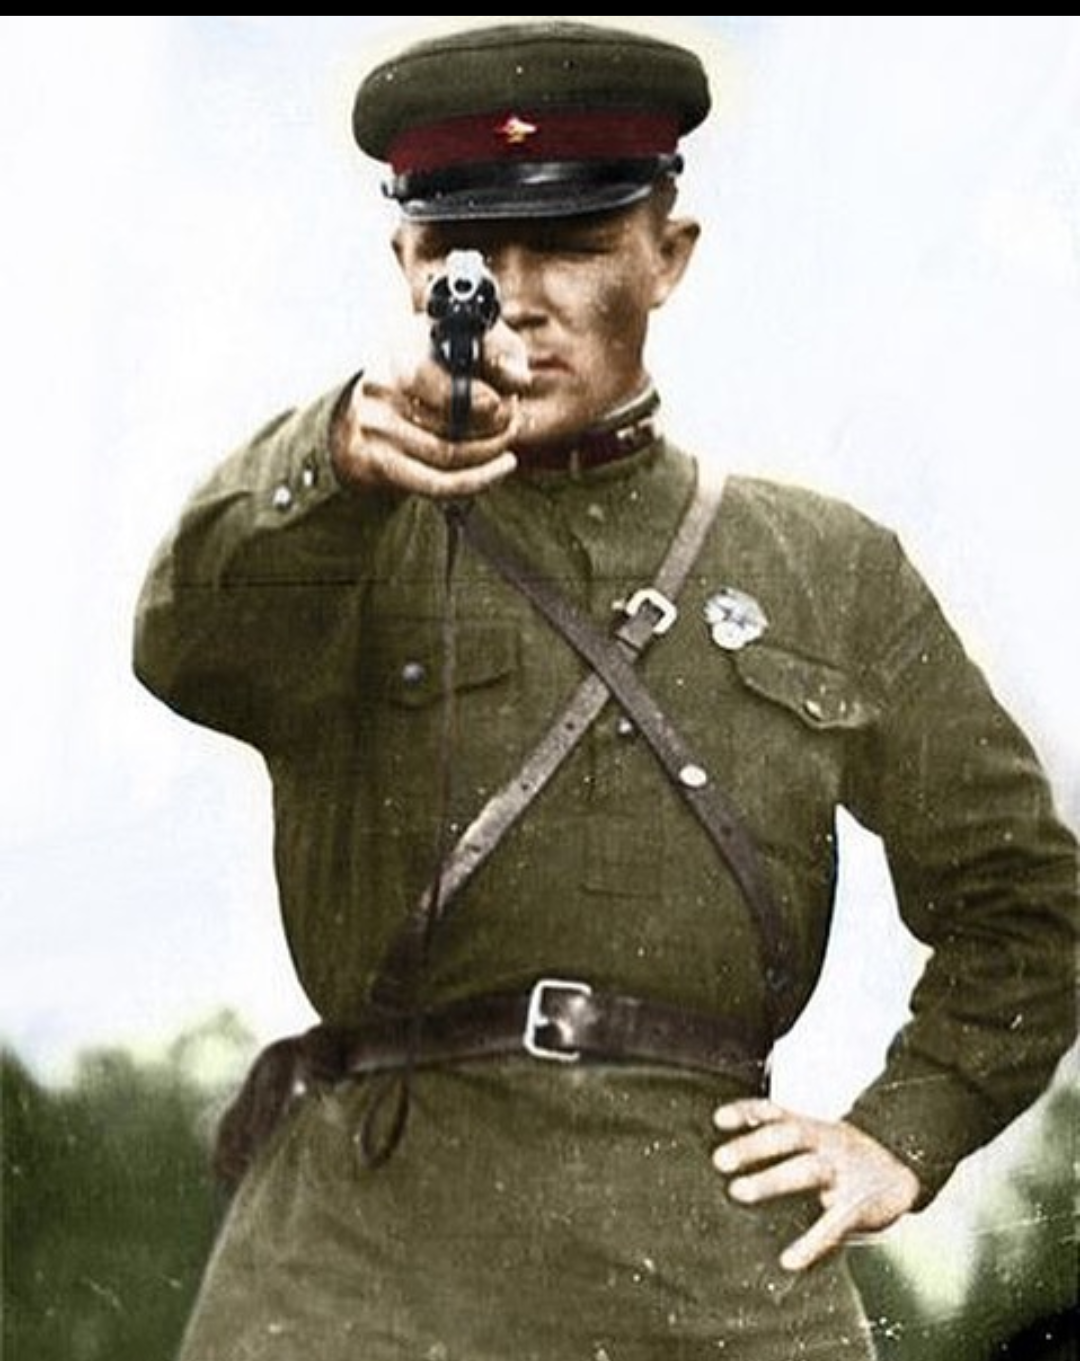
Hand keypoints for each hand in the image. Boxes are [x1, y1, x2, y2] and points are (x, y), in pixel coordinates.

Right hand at [332, 316, 531, 499]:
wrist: (364, 412)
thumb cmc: (426, 371)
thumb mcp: (458, 344)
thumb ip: (497, 350)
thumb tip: (519, 380)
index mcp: (398, 353)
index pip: (433, 380)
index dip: (476, 398)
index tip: (502, 401)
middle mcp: (380, 390)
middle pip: (449, 421)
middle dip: (495, 424)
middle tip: (514, 420)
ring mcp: (376, 429)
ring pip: (448, 453)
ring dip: (490, 451)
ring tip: (508, 440)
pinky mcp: (378, 463)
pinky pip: (437, 484)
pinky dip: (478, 479)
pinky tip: (501, 468)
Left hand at [711, 1098, 920, 1271]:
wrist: (902, 1173)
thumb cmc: (842, 1157)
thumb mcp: (815, 1137)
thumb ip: (779, 1136)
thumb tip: (727, 1144)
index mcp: (811, 1126)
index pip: (776, 1112)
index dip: (747, 1113)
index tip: (718, 1120)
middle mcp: (825, 1142)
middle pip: (788, 1135)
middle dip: (753, 1146)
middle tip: (719, 1160)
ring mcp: (843, 1171)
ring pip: (807, 1169)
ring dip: (772, 1179)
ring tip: (738, 1192)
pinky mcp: (859, 1205)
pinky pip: (835, 1223)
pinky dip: (812, 1243)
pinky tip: (790, 1260)